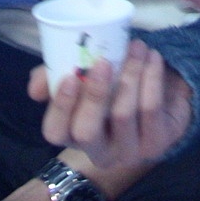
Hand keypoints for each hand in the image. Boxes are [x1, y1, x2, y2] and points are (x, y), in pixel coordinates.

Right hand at [27, 39, 189, 172]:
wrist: (164, 93)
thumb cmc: (113, 85)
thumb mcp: (83, 78)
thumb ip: (53, 76)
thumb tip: (35, 90)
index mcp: (73, 136)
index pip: (55, 132)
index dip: (60, 107)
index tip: (70, 76)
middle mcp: (99, 152)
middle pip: (87, 131)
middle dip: (94, 94)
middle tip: (104, 62)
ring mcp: (129, 153)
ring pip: (123, 115)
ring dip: (130, 74)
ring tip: (136, 47)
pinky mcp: (158, 145)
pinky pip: (152, 109)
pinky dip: (152, 78)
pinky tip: (153, 58)